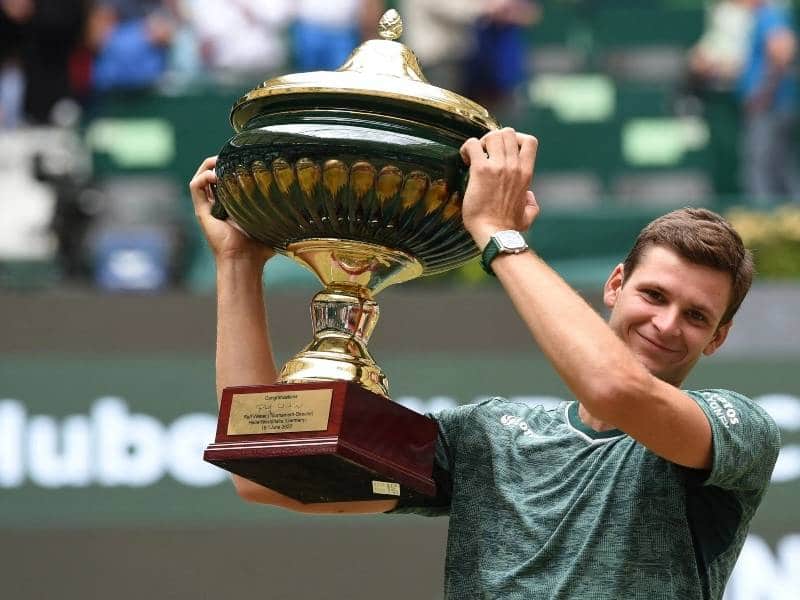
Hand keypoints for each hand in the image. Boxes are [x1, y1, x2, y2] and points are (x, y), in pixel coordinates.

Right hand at [189, 156, 273, 264]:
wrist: (245, 261)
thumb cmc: (261, 248)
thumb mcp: (274, 222)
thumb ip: (283, 211)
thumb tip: (303, 202)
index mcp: (234, 205)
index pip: (229, 179)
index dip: (233, 166)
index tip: (245, 157)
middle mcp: (219, 205)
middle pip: (213, 174)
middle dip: (220, 161)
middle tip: (231, 156)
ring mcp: (208, 207)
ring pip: (201, 177)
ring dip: (209, 165)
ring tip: (220, 160)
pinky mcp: (201, 211)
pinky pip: (195, 186)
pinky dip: (203, 176)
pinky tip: (216, 176)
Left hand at [459, 128, 539, 249]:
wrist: (495, 234)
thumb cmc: (509, 228)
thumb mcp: (529, 215)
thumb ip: (532, 203)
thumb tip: (529, 196)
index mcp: (526, 173)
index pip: (529, 141)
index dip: (515, 139)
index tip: (504, 151)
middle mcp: (514, 166)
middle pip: (508, 133)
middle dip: (495, 138)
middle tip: (485, 153)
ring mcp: (498, 167)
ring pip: (492, 135)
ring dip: (481, 142)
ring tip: (474, 156)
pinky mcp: (480, 171)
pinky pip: (472, 145)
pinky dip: (467, 147)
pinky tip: (464, 159)